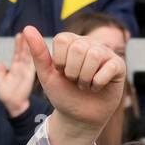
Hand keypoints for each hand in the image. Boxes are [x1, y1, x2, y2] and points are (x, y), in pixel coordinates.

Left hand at [0, 34, 36, 117]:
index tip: (19, 34)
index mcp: (15, 68)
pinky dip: (35, 56)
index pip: (17, 53)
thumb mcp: (0, 82)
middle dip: (25, 41)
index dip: (18, 44)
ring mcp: (27, 71)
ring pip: (29, 56)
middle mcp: (22, 67)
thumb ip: (0, 72)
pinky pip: (33, 63)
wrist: (14, 105)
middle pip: (24, 52)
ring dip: (30, 46)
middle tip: (27, 30)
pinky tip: (36, 48)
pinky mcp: (31, 75)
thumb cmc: (7, 96)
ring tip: (31, 35)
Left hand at [25, 26, 124, 143]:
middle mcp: (89, 44)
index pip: (62, 39)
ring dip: (85, 78)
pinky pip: (109, 68)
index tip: (61, 72)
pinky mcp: (118, 66)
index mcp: (71, 42)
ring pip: (94, 55)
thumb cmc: (63, 94)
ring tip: (84, 85)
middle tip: (74, 81)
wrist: (78, 117)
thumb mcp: (47, 75)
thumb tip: (27, 28)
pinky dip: (98, 83)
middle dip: (72, 72)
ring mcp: (105, 53)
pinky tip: (96, 87)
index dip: (59, 61)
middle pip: (78, 47)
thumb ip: (38, 52)